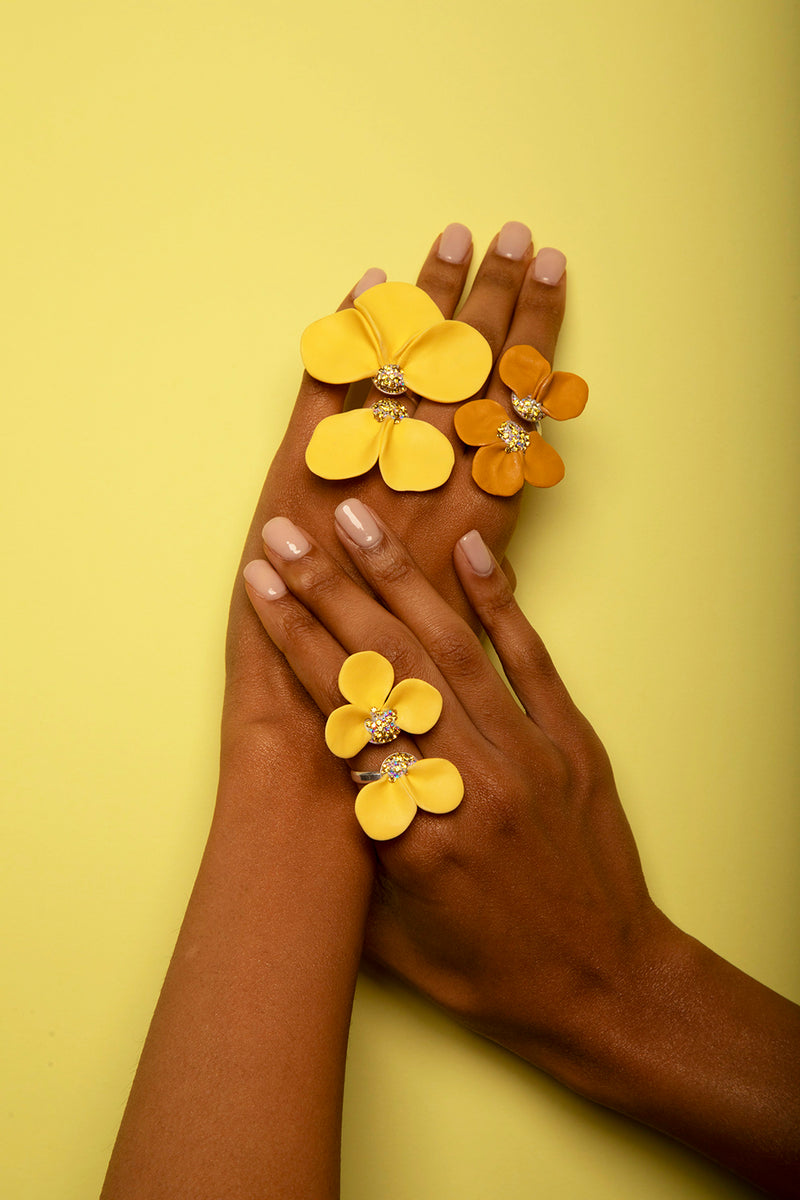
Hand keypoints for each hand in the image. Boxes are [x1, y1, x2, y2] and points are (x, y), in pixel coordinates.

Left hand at [224, 223, 566, 738]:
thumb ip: (486, 586)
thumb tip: (494, 538)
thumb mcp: (467, 639)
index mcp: (474, 530)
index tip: (550, 272)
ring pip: (404, 379)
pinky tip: (355, 293)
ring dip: (425, 307)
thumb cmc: (406, 712)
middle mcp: (424, 499)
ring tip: (444, 243)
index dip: (535, 336)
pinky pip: (322, 408)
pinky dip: (338, 347)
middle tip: (508, 231)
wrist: (314, 758)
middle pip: (467, 377)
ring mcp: (358, 489)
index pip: (515, 409)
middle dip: (491, 300)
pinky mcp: (297, 494)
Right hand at [244, 502, 799, 1198]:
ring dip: (398, 578)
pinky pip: (532, 661)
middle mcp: (467, 782)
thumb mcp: (392, 939)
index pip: (339, 718)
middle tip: (287, 535)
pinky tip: (468, 551)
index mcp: (413, 836)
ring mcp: (527, 757)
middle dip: (328, 592)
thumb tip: (311, 781)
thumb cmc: (490, 974)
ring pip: (451, 649)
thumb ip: (349, 855)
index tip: (262, 590)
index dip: (296, 646)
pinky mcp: (572, 745)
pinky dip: (500, 602)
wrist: (605, 986)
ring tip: (358, 519)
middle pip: (386, 667)